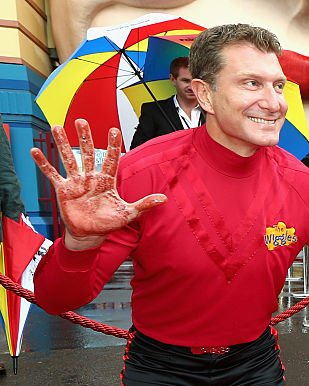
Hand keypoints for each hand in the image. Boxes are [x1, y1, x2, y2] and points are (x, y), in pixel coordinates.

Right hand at [30, 119, 165, 250]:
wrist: (90, 234)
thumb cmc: (108, 223)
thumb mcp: (128, 213)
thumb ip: (144, 204)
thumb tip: (164, 198)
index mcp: (107, 181)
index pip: (110, 159)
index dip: (112, 146)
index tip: (114, 130)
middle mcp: (91, 178)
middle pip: (87, 153)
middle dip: (85, 137)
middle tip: (82, 121)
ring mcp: (76, 182)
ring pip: (69, 159)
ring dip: (62, 144)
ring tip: (57, 127)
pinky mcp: (63, 189)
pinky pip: (52, 174)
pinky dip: (43, 164)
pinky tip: (36, 151)